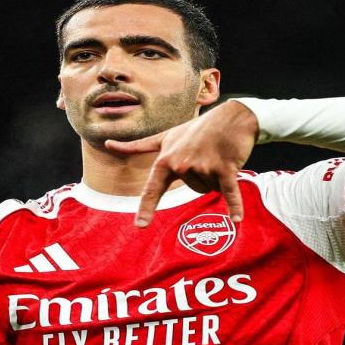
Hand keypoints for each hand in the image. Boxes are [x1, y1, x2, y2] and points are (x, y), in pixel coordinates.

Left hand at [105, 100, 257, 226]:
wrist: (231, 118)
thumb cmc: (196, 129)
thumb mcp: (165, 136)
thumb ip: (139, 146)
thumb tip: (109, 145)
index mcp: (165, 160)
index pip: (153, 189)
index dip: (146, 208)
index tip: (140, 226)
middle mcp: (181, 165)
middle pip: (192, 189)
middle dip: (201, 177)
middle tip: (205, 156)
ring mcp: (202, 166)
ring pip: (208, 189)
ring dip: (215, 177)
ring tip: (216, 156)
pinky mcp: (224, 169)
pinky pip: (229, 193)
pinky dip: (234, 205)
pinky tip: (236, 220)